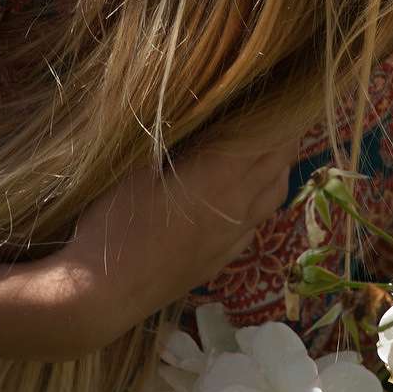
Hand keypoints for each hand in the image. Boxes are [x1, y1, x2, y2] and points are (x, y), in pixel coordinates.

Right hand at [70, 131, 298, 342]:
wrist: (104, 296)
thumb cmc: (115, 224)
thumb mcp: (136, 169)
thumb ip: (171, 142)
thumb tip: (193, 114)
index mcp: (219, 177)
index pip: (266, 140)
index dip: (281, 117)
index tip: (286, 95)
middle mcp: (237, 207)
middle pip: (276, 166)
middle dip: (286, 137)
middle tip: (288, 113)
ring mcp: (232, 238)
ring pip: (273, 196)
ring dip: (279, 168)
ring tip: (277, 148)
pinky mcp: (221, 260)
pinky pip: (257, 223)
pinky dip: (264, 199)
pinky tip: (252, 196)